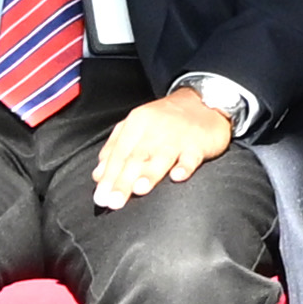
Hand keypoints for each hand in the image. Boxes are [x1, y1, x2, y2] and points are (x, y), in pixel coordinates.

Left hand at [89, 85, 234, 210]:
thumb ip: (115, 149)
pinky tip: (178, 176)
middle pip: (136, 158)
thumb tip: (98, 175)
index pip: (118, 153)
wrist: (204, 101)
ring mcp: (178, 136)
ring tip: (139, 189)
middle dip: (123, 181)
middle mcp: (155, 129)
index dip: (109, 176)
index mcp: (136, 124)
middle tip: (114, 202)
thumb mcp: (136, 127)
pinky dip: (185, 166)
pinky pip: (191, 156)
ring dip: (150, 173)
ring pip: (161, 157)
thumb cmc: (166, 120)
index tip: (101, 197)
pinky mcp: (199, 143)